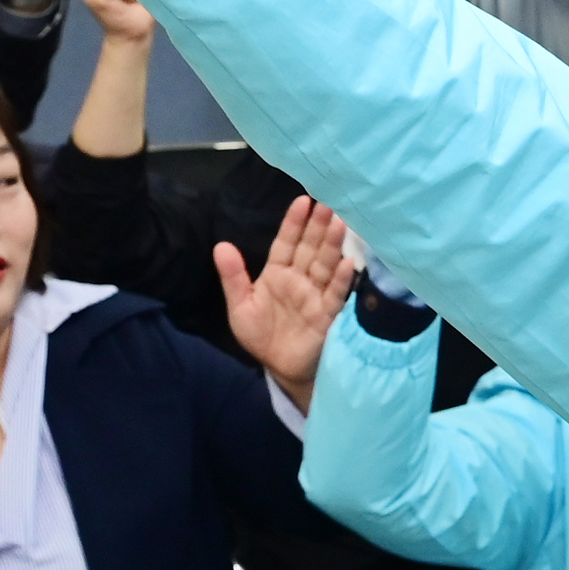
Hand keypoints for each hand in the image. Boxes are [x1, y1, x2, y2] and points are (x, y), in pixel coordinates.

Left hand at [219, 196, 357, 407]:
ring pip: (325, 265)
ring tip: (340, 224)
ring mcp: (316, 295)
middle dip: (318, 227)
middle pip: (310, 249)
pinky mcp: (328, 314)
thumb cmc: (261, 335)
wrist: (280, 368)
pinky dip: (341, 280)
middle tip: (328, 204)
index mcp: (278, 273)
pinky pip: (335, 294)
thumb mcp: (240, 305)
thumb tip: (221, 245)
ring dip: (332, 246)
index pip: (287, 243)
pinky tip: (347, 263)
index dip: (294, 223)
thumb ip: (233, 277)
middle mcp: (300, 279)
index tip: (303, 201)